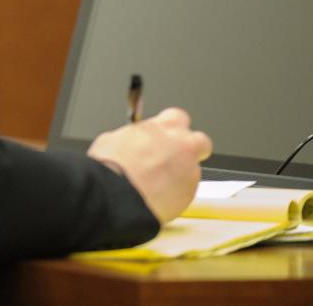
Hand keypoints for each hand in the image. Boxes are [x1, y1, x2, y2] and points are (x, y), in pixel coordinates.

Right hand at [87, 107, 212, 223]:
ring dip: (178, 174)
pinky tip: (156, 196)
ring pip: (192, 170)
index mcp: (163, 128)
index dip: (172, 126)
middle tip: (174, 157)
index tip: (164, 134)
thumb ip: (134, 137)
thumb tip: (133, 141)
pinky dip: (174, 193)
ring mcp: (189, 172)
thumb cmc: (112, 167)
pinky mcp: (190, 195)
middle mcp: (182, 146)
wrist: (116, 195)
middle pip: (201, 141)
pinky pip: (186, 191)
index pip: (179, 117)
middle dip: (190, 148)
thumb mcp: (113, 139)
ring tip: (155, 183)